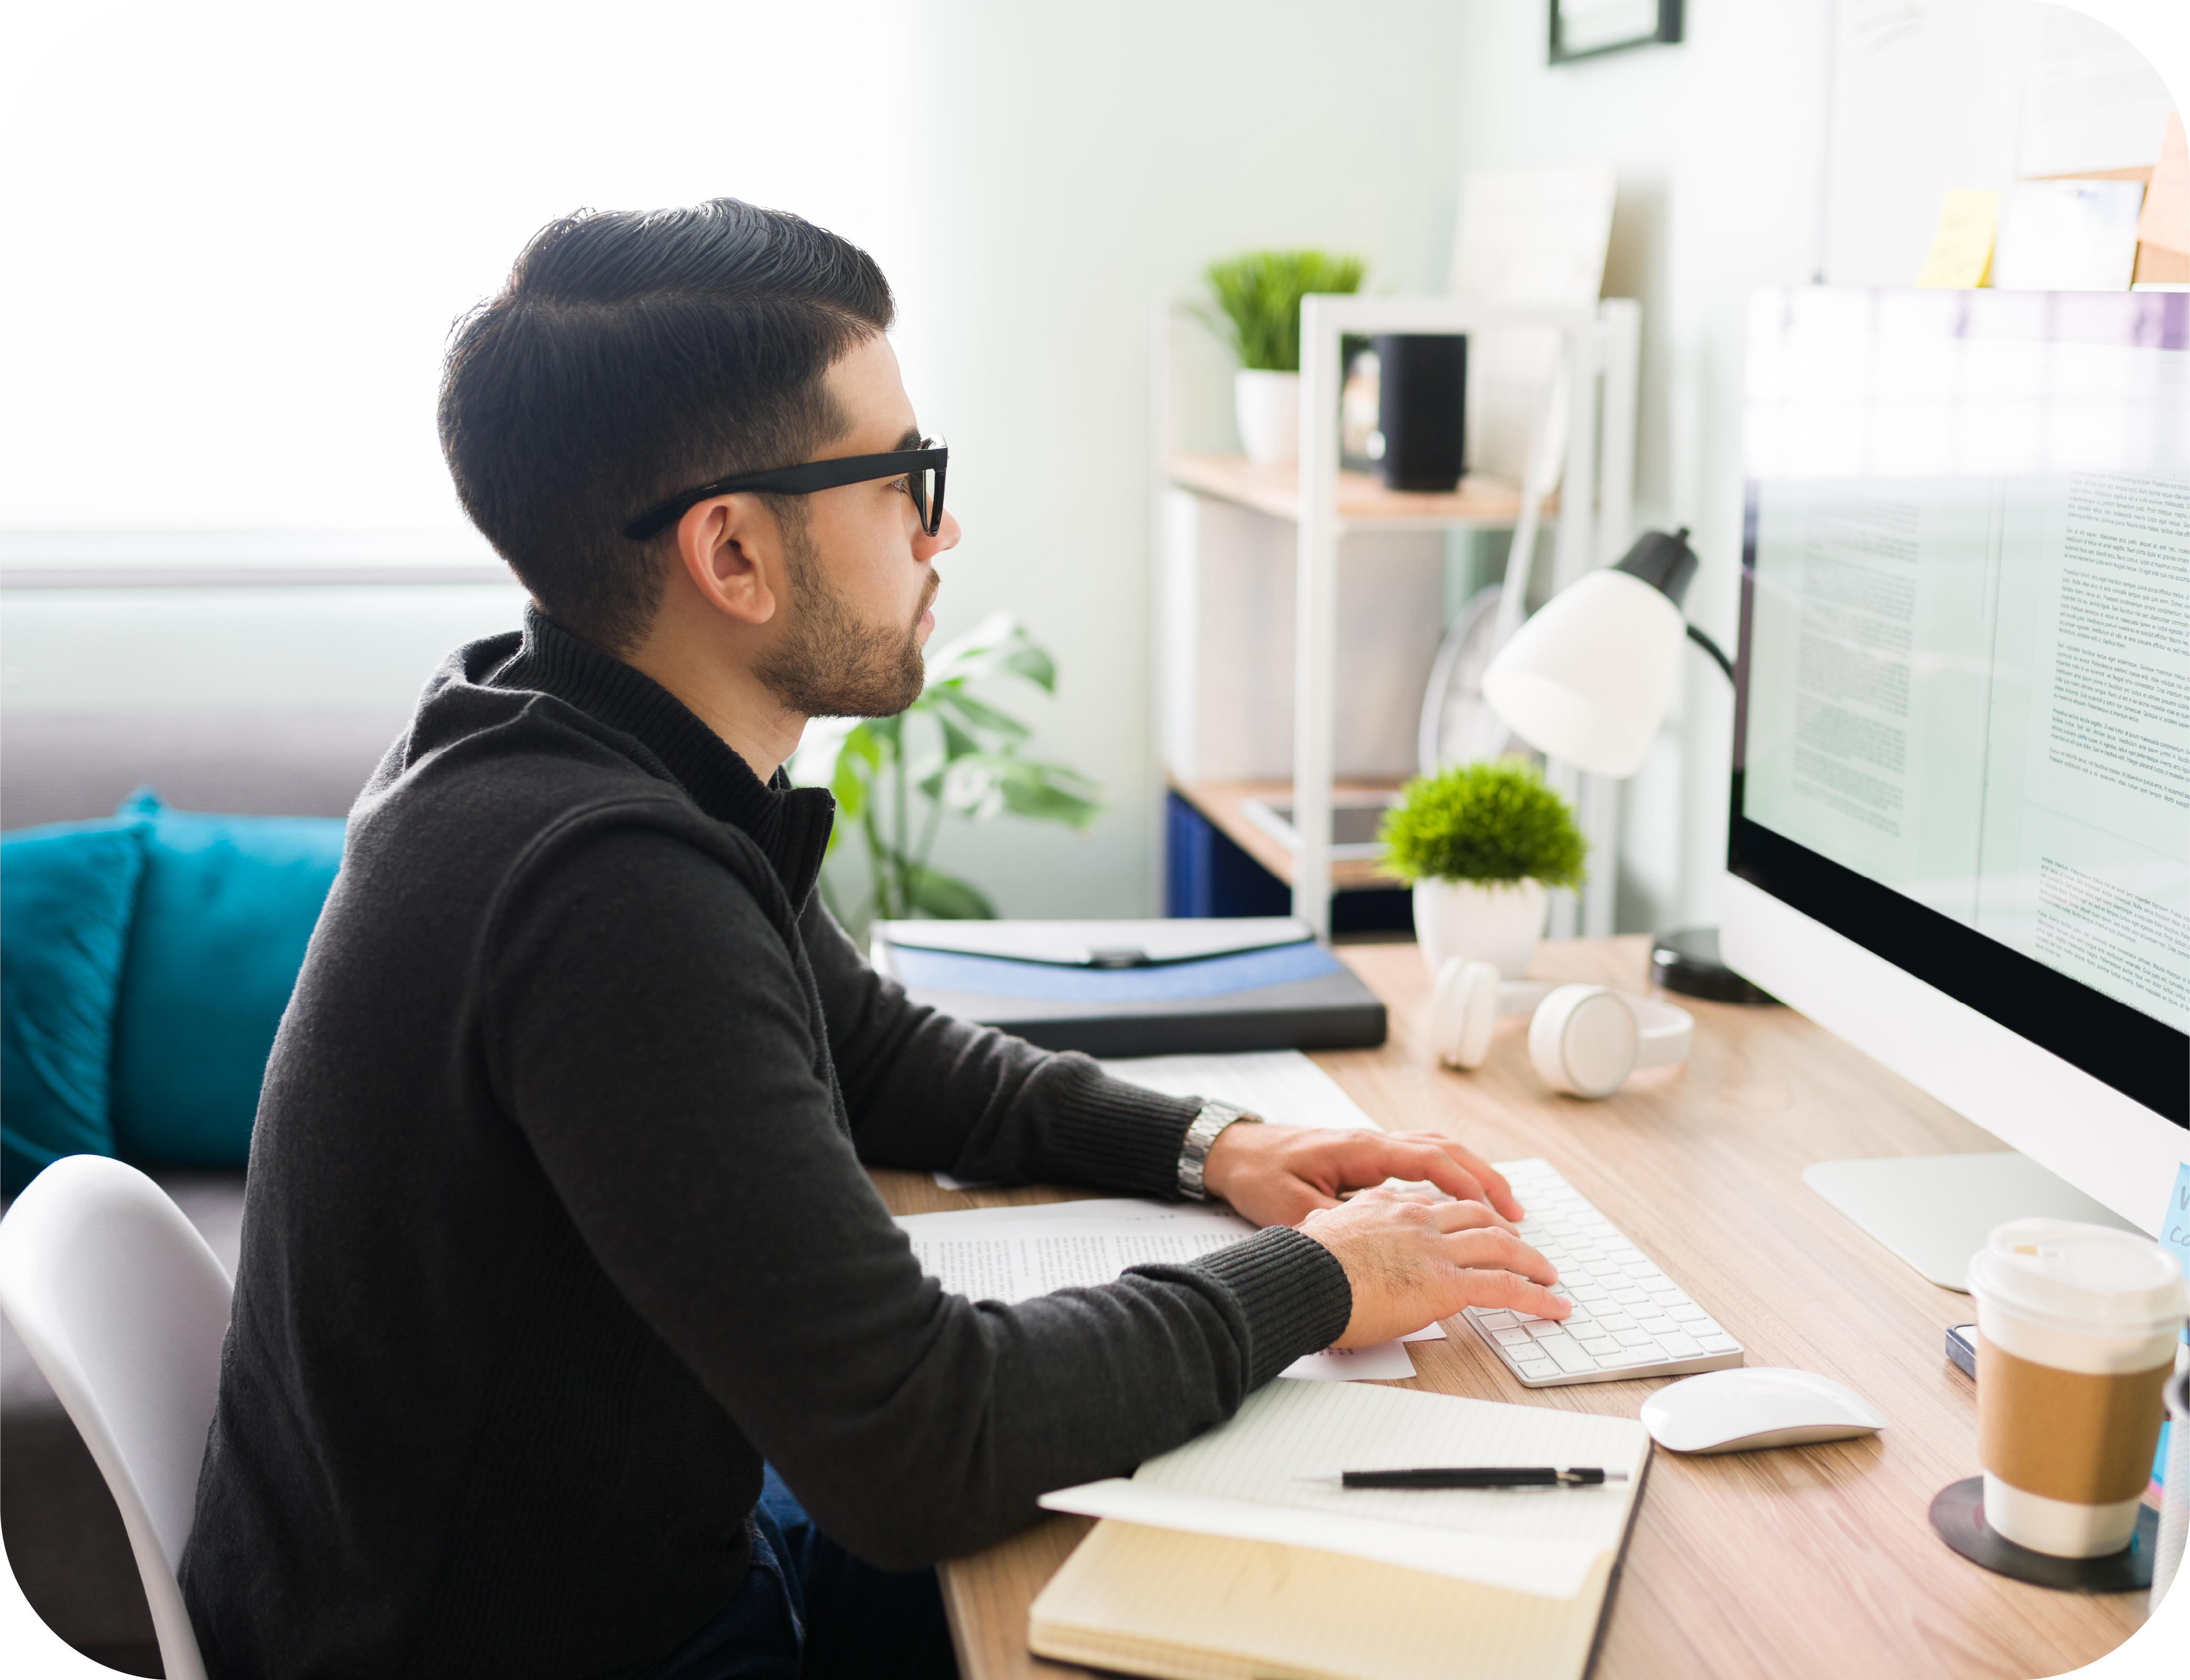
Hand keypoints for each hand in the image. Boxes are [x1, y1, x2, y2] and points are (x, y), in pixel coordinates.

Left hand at [1200, 1124, 1526, 1228]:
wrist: (1233, 1151)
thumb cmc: (1259, 1175)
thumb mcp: (1290, 1208)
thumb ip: (1333, 1227)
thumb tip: (1367, 1254)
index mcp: (1361, 1151)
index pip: (1430, 1159)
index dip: (1468, 1185)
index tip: (1498, 1214)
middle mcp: (1373, 1143)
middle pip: (1446, 1150)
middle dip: (1486, 1179)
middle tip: (1517, 1215)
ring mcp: (1372, 1147)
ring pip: (1438, 1150)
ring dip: (1472, 1175)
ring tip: (1503, 1209)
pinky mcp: (1366, 1159)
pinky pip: (1421, 1160)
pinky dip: (1449, 1176)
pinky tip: (1461, 1202)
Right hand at [1298, 1187, 1566, 1346]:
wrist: (1298, 1278)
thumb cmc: (1298, 1266)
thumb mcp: (1314, 1233)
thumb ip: (1329, 1230)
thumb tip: (1318, 1234)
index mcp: (1383, 1206)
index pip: (1433, 1204)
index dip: (1459, 1216)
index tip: (1471, 1226)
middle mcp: (1415, 1219)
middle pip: (1476, 1215)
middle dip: (1505, 1230)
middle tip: (1522, 1247)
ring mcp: (1433, 1248)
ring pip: (1500, 1245)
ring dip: (1531, 1261)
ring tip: (1548, 1276)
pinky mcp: (1446, 1282)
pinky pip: (1504, 1286)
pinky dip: (1535, 1297)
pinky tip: (1552, 1307)